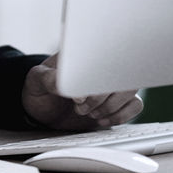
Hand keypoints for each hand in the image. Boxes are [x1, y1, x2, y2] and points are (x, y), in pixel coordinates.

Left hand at [21, 53, 142, 129]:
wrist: (43, 108)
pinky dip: (120, 116)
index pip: (106, 55)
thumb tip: (73, 89)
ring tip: (89, 113)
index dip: (96, 80)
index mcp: (86, 53)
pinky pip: (135, 105)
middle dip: (101, 98)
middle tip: (80, 108)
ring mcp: (112, 84)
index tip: (78, 97)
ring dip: (111, 107)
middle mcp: (103, 65)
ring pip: (131, 91)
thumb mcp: (36, 80)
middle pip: (123, 75)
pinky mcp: (117, 102)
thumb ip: (49, 79)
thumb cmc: (40, 88)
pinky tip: (101, 120)